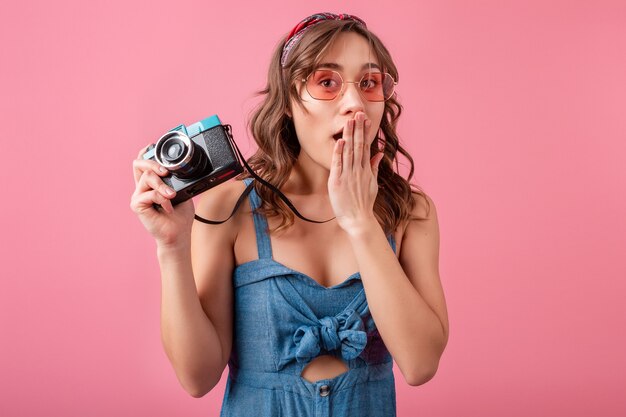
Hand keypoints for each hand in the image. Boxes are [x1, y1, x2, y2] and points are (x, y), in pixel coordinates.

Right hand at [130, 145, 194, 247]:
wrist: (178, 235)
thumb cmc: (180, 216)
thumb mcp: (182, 192)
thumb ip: (176, 180)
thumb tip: (177, 168)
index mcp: (151, 184)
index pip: (142, 163)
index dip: (146, 153)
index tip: (153, 146)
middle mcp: (142, 188)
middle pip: (139, 164)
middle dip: (153, 163)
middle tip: (166, 172)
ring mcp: (138, 196)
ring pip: (146, 177)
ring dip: (162, 185)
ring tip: (172, 196)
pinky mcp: (137, 205)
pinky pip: (149, 194)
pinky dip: (162, 199)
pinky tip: (168, 208)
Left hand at [328, 111, 383, 234]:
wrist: (358, 220)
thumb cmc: (364, 203)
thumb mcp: (372, 184)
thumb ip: (374, 167)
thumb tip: (379, 152)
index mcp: (366, 170)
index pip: (366, 146)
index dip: (365, 132)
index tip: (365, 119)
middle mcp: (358, 170)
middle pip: (358, 146)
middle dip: (358, 129)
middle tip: (358, 113)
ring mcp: (348, 175)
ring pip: (349, 152)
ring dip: (349, 136)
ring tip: (349, 121)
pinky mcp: (338, 182)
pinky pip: (338, 164)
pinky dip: (339, 153)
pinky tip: (340, 141)